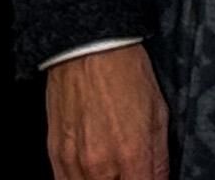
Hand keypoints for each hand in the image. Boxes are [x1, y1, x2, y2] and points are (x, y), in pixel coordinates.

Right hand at [44, 44, 168, 179]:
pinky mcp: (55, 155)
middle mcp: (101, 165)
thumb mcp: (158, 112)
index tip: (147, 178)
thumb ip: (159, 156)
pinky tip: (89, 171)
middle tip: (128, 171)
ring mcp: (74, 162)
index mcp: (131, 154)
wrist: (88, 48)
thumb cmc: (125, 73)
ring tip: (111, 169)